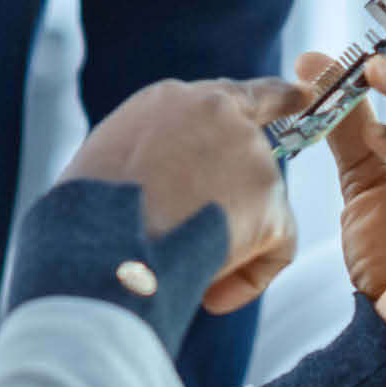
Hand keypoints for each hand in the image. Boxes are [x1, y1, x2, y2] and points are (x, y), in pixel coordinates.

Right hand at [60, 76, 305, 314]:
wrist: (100, 242)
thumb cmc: (86, 215)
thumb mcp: (110, 160)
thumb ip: (154, 157)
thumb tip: (171, 191)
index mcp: (172, 100)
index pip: (231, 93)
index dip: (269, 99)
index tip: (299, 94)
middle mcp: (217, 111)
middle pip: (253, 149)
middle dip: (237, 192)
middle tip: (205, 231)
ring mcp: (249, 151)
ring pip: (260, 204)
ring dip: (230, 237)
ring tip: (177, 263)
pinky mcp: (269, 195)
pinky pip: (276, 245)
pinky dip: (249, 274)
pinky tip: (211, 293)